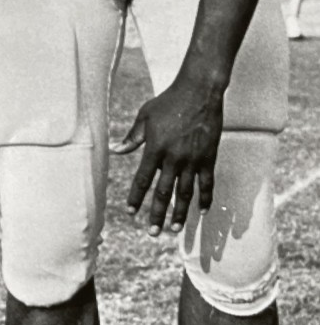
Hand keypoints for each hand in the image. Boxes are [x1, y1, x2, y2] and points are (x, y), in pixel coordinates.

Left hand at [110, 77, 223, 235]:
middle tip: (152, 232)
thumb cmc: (169, 102)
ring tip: (175, 229)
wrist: (199, 91)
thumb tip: (116, 151)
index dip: (136, 198)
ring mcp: (193, 159)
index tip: (131, 212)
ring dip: (180, 213)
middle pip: (163, 192)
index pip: (143, 180)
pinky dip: (205, 198)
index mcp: (155, 149)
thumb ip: (132, 137)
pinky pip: (207, 182)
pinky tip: (202, 211)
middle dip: (156, 214)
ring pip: (185, 193)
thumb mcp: (145, 116)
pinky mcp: (209, 157)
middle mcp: (174, 158)